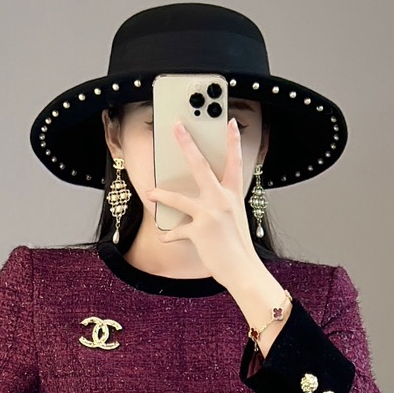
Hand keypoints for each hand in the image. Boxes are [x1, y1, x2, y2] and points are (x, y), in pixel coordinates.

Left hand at [146, 119, 290, 346]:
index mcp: (233, 195)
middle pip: (201, 165)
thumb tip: (207, 197)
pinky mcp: (199, 231)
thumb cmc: (238, 247)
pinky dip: (169, 234)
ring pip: (179, 198)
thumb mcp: (235, 219)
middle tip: (177, 127)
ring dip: (162, 194)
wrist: (243, 270)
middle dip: (187, 144)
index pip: (235, 162)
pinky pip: (177, 230)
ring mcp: (209, 214)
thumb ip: (222, 204)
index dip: (233, 141)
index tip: (230, 122)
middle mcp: (222, 200)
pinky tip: (163, 236)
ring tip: (150, 192)